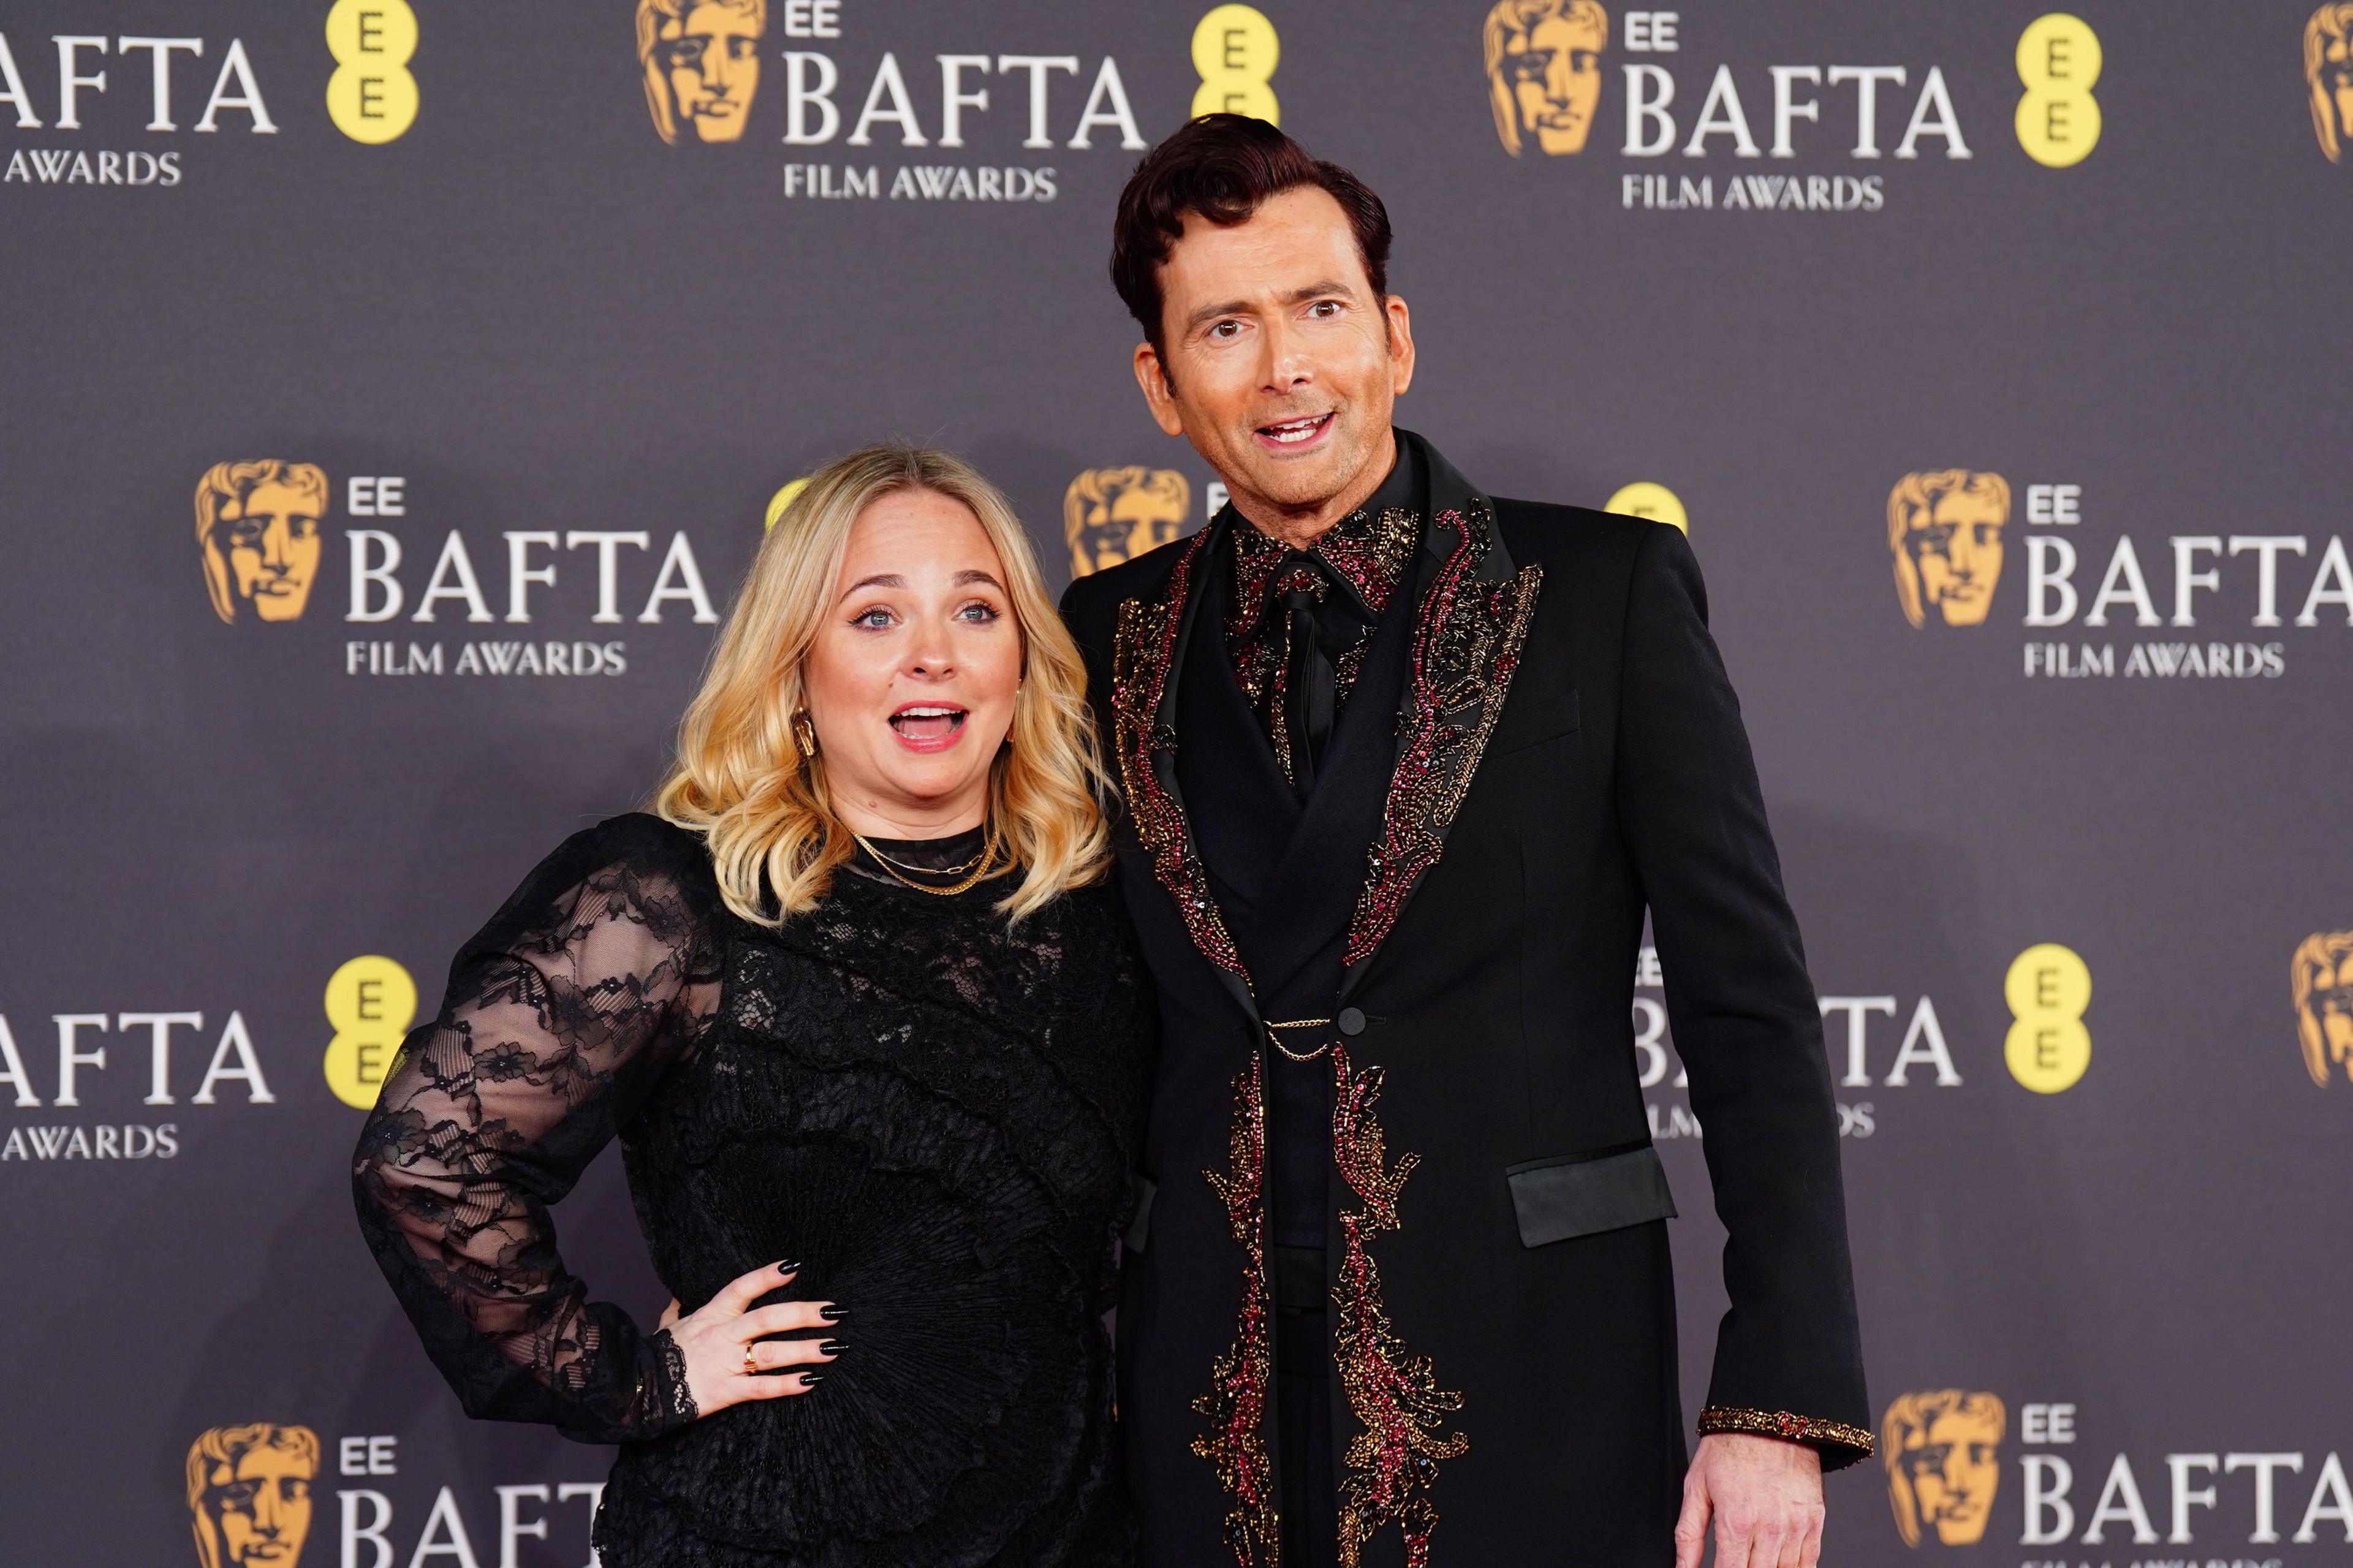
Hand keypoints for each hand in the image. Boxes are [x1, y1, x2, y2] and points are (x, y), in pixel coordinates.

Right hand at [659, 1262, 840, 1416]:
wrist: (639, 1391)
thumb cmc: (656, 1356)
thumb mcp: (667, 1327)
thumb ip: (677, 1310)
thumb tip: (678, 1295)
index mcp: (711, 1315)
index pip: (742, 1288)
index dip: (767, 1276)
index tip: (794, 1266)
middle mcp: (722, 1335)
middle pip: (768, 1318)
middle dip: (804, 1314)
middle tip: (835, 1311)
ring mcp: (725, 1363)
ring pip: (772, 1353)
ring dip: (806, 1350)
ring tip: (835, 1347)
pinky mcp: (726, 1392)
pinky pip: (762, 1388)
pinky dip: (788, 1385)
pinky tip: (812, 1381)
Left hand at [1674, 1433, 1823, 1567]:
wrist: (1768, 1418)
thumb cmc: (1729, 1447)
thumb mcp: (1696, 1486)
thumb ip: (1688, 1534)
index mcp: (1736, 1521)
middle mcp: (1769, 1528)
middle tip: (1735, 1560)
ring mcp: (1796, 1526)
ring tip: (1753, 1559)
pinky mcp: (1815, 1520)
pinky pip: (1808, 1563)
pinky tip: (1778, 1563)